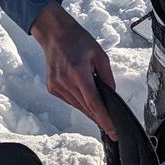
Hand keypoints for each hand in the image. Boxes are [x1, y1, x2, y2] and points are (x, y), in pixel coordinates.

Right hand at [31, 2, 116, 137]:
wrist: (54, 34)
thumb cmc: (78, 40)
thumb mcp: (99, 55)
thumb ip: (107, 77)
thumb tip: (111, 95)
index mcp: (79, 73)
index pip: (94, 103)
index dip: (104, 119)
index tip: (112, 131)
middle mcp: (65, 82)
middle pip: (86, 107)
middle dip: (99, 116)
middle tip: (111, 124)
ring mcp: (56, 86)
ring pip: (77, 106)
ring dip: (89, 109)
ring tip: (98, 106)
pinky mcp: (52, 88)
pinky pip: (69, 101)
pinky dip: (79, 101)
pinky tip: (84, 94)